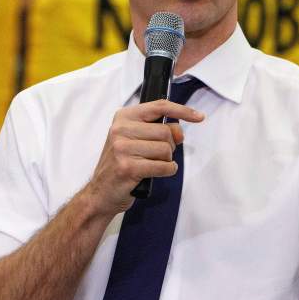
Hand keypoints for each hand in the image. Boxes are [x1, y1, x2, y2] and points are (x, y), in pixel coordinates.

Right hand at [83, 100, 204, 216]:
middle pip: (166, 131)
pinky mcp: (128, 168)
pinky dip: (167, 171)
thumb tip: (180, 131)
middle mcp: (120, 129)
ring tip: (152, 165)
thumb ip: (158, 131)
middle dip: (170, 146)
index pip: (159, 106)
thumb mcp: (136, 140)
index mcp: (123, 117)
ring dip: (167, 160)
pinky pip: (164, 167)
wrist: (100, 193)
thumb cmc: (121, 164)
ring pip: (166, 149)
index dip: (182, 111)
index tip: (198, 117)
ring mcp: (122, 148)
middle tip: (158, 155)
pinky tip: (155, 173)